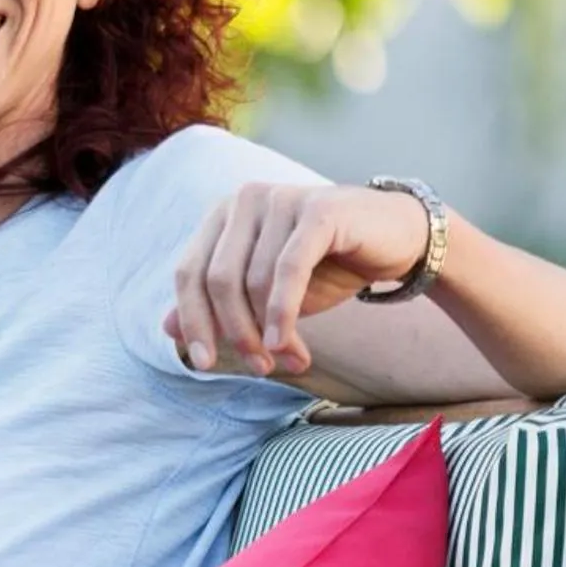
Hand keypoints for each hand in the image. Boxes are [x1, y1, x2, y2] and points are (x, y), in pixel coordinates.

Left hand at [162, 182, 429, 377]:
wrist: (398, 239)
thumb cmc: (325, 265)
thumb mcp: (265, 292)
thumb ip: (219, 304)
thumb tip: (167, 329)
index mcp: (223, 215)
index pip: (188, 272)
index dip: (193, 321)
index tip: (202, 364)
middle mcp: (244, 200)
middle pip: (217, 280)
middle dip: (234, 332)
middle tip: (259, 367)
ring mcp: (280, 199)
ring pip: (254, 281)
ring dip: (269, 332)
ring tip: (289, 360)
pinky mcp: (318, 210)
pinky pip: (288, 270)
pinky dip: (282, 312)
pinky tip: (284, 342)